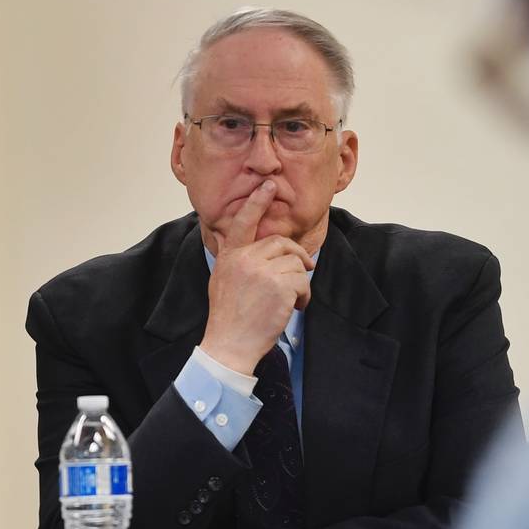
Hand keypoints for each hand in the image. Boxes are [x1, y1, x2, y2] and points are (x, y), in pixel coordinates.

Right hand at [200, 180, 312, 374]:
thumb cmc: (228, 317)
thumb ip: (235, 260)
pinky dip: (304, 296)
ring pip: (296, 263)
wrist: (229, 343)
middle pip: (281, 243)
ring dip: (301, 283)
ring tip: (292, 301)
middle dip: (298, 257)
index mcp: (230, 256)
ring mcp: (261, 271)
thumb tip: (242, 243)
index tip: (269, 184)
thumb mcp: (222, 280)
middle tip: (306, 269)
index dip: (257, 202)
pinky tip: (294, 308)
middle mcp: (244, 259)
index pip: (243, 222)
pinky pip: (304, 281)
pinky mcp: (279, 285)